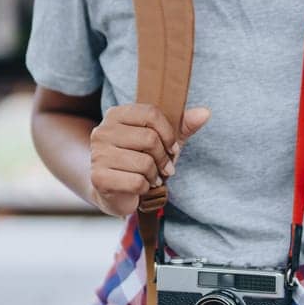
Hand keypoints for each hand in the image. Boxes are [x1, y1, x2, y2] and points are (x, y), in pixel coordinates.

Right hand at [89, 103, 209, 219]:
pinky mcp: (99, 177)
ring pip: (144, 162)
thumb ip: (183, 126)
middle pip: (149, 139)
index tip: (173, 148)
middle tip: (164, 168)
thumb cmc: (140, 160)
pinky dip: (145, 188)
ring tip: (151, 177)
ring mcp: (98, 154)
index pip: (151, 113)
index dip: (169, 133)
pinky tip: (140, 187)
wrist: (114, 190)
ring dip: (155, 175)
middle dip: (164, 158)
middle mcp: (102, 131)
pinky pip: (137, 181)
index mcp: (116, 114)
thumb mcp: (163, 140)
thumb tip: (205, 113)